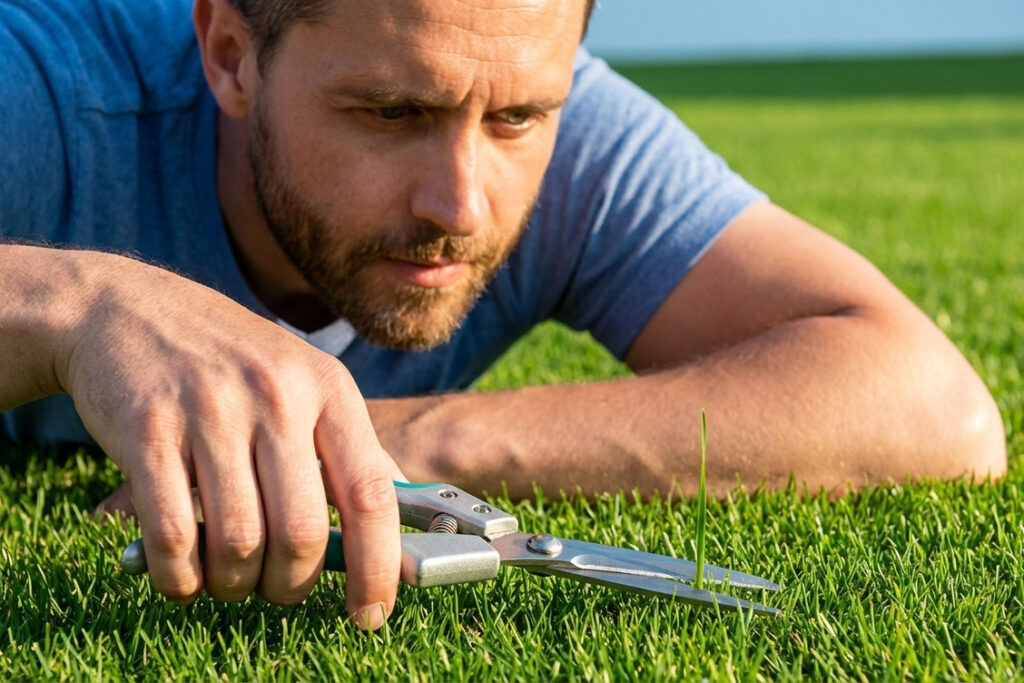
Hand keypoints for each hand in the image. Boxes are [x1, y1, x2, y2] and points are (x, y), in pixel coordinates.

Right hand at [58, 253, 399, 627]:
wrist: (128, 309)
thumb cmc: (229, 363)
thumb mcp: (303, 384)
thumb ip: (347, 450)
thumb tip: (396, 524)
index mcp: (329, 388)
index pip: (372, 494)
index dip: (379, 566)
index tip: (371, 614)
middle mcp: (277, 395)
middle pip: (302, 533)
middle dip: (293, 584)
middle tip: (279, 588)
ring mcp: (210, 410)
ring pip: (238, 543)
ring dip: (235, 584)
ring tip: (229, 578)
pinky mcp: (147, 430)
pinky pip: (173, 536)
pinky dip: (180, 577)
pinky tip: (184, 574)